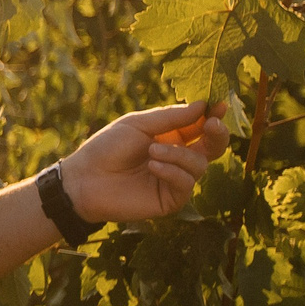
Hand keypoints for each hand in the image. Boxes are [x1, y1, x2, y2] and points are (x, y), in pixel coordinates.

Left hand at [60, 102, 229, 222]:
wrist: (85, 179)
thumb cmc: (106, 148)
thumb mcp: (137, 125)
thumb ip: (171, 118)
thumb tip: (203, 105)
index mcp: (171, 138)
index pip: (201, 127)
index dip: (213, 117)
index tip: (220, 105)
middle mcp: (177, 159)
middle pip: (213, 148)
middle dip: (217, 134)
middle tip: (212, 124)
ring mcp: (175, 180)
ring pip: (199, 165)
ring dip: (178, 154)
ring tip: (152, 151)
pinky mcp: (171, 200)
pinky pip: (186, 184)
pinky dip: (172, 172)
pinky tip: (153, 167)